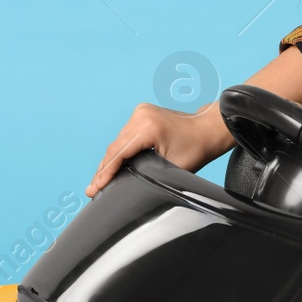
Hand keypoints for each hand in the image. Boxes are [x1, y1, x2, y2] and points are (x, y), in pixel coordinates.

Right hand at [86, 102, 231, 196]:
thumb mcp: (172, 168)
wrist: (209, 128)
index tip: (93, 189)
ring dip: (110, 160)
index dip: (104, 173)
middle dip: (104, 170)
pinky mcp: (142, 113)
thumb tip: (126, 186)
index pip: (118, 153)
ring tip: (99, 181)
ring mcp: (141, 111)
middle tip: (92, 190)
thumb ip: (147, 174)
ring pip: (118, 141)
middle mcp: (141, 115)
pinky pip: (125, 135)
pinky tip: (112, 165)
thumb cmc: (197, 148)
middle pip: (115, 147)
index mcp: (148, 127)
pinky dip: (119, 150)